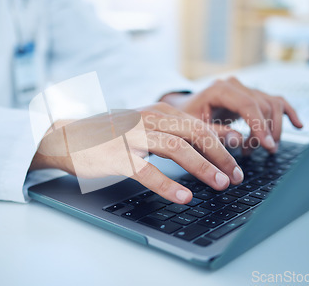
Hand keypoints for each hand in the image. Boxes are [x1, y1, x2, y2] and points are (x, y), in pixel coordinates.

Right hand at [29, 103, 243, 203]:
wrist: (70, 136)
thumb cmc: (112, 134)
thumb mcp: (146, 125)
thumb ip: (175, 130)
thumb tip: (212, 143)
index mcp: (159, 111)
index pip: (199, 125)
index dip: (223, 144)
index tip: (239, 161)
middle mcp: (149, 119)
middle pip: (195, 134)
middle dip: (221, 156)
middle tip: (236, 176)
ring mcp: (133, 137)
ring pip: (177, 149)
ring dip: (203, 167)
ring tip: (220, 184)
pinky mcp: (118, 156)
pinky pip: (148, 171)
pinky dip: (169, 186)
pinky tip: (184, 197)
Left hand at [161, 77, 302, 153]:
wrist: (183, 109)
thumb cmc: (185, 119)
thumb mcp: (193, 129)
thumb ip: (214, 133)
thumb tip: (239, 140)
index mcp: (220, 89)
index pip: (248, 104)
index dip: (260, 126)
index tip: (267, 146)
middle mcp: (235, 85)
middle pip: (263, 105)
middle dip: (265, 132)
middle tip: (258, 152)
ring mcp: (245, 89)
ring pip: (272, 104)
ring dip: (272, 129)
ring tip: (262, 149)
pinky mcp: (252, 96)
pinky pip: (276, 101)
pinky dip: (288, 113)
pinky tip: (298, 126)